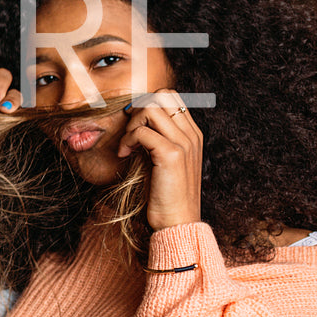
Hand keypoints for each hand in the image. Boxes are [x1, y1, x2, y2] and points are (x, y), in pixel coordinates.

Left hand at [117, 90, 202, 229]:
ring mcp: (184, 143)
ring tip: (127, 145)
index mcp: (192, 134)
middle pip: (162, 95)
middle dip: (138, 108)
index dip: (146, 104)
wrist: (177, 221)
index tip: (134, 125)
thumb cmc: (166, 193)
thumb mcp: (163, 160)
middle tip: (129, 132)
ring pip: (151, 108)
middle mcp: (191, 135)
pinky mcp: (172, 155)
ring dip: (131, 124)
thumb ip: (157, 138)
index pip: (170, 96)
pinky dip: (127, 140)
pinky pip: (142, 131)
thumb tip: (134, 119)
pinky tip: (125, 155)